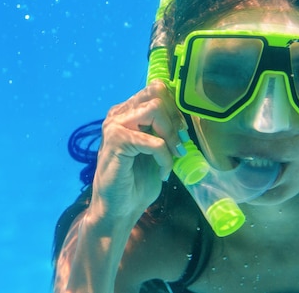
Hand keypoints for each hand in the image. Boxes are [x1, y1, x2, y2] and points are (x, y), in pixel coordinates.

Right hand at [89, 81, 187, 221]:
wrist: (119, 209)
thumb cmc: (137, 181)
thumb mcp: (156, 149)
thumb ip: (164, 129)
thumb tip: (183, 118)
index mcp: (128, 111)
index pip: (156, 89)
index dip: (175, 108)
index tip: (182, 131)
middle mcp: (119, 113)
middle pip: (157, 93)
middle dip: (175, 118)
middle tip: (179, 144)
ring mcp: (115, 125)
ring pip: (155, 109)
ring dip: (170, 135)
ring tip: (173, 155)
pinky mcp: (117, 141)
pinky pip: (154, 140)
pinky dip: (165, 157)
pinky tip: (163, 172)